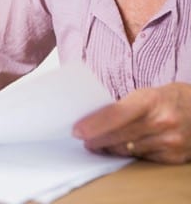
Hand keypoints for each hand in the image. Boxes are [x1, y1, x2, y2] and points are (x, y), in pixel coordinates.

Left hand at [72, 82, 190, 163]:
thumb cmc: (168, 99)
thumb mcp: (146, 94)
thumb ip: (123, 107)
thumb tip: (93, 120)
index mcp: (151, 100)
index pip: (115, 115)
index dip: (93, 125)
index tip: (77, 131)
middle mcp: (162, 121)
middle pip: (118, 135)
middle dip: (97, 139)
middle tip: (84, 140)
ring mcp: (170, 140)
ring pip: (128, 150)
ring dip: (110, 148)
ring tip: (98, 145)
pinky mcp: (175, 156)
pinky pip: (142, 158)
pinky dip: (129, 153)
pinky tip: (121, 149)